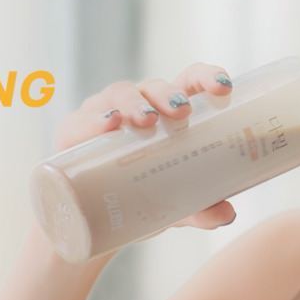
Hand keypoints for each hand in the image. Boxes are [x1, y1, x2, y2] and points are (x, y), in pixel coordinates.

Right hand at [52, 62, 237, 231]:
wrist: (86, 222)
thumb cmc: (138, 199)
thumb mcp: (173, 208)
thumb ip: (200, 210)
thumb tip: (227, 213)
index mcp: (166, 115)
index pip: (189, 81)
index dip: (206, 77)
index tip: (223, 87)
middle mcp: (136, 107)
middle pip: (153, 87)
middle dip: (168, 94)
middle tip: (182, 111)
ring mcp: (102, 115)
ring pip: (119, 93)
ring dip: (134, 102)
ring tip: (146, 120)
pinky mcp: (72, 135)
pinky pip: (80, 121)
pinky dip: (94, 120)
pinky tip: (107, 124)